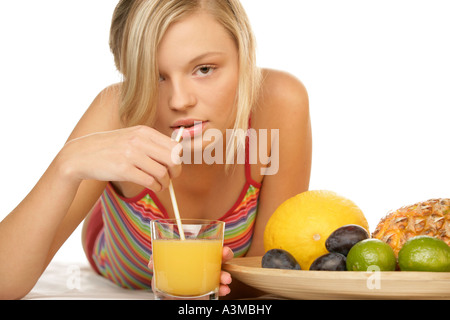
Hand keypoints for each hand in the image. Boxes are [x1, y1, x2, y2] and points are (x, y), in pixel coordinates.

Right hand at [58, 125, 181, 191]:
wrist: (80, 155)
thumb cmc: (110, 148)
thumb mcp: (131, 137)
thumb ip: (151, 143)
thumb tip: (177, 155)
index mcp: (144, 131)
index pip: (174, 146)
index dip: (178, 160)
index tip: (174, 167)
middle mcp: (139, 141)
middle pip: (173, 159)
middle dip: (176, 172)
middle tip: (171, 178)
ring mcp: (131, 155)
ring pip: (162, 173)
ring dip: (165, 182)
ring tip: (160, 185)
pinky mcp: (123, 170)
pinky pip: (150, 181)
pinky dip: (155, 187)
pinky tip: (153, 187)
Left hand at [148, 246, 233, 296]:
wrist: (167, 296)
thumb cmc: (168, 277)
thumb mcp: (161, 267)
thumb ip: (156, 259)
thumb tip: (152, 262)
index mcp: (195, 255)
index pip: (210, 248)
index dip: (218, 247)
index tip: (223, 249)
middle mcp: (204, 265)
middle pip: (219, 258)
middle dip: (225, 256)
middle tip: (225, 256)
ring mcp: (207, 278)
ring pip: (221, 274)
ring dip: (225, 276)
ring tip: (225, 279)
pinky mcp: (207, 291)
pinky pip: (217, 289)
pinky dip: (222, 289)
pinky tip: (223, 290)